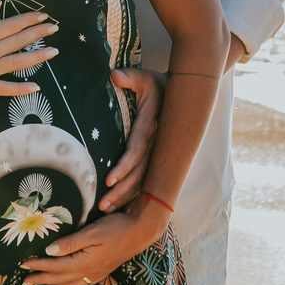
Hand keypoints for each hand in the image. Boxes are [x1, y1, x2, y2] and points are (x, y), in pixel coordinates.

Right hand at [0, 1, 60, 99]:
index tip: (44, 15)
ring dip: (38, 58)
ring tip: (53, 52)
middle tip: (54, 28)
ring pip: (17, 64)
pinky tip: (36, 87)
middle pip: (19, 42)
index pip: (12, 25)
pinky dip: (21, 89)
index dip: (29, 19)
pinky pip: (5, 89)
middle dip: (38, 33)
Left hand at [19, 198, 166, 284]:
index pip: (55, 265)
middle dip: (41, 279)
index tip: (23, 264)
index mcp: (84, 262)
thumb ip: (71, 242)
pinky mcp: (101, 272)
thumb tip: (49, 251)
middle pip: (59, 278)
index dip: (38, 265)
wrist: (140, 232)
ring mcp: (96, 274)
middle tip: (24, 281)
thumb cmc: (116, 227)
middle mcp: (89, 272)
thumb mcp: (92, 231)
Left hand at [98, 68, 161, 211]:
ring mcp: (157, 153)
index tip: (108, 180)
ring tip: (106, 210)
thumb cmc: (158, 85)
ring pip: (142, 181)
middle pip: (138, 174)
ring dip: (125, 196)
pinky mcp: (156, 158)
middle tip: (102, 206)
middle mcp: (155, 144)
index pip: (136, 151)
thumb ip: (129, 77)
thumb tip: (114, 75)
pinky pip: (145, 180)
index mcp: (150, 127)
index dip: (123, 167)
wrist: (182, 95)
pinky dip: (133, 194)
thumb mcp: (145, 77)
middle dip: (121, 191)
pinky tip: (119, 206)